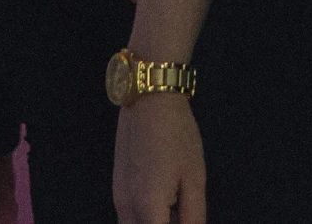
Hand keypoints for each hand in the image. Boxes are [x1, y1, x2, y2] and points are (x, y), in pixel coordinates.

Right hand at [113, 93, 205, 223]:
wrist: (149, 100)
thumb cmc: (177, 136)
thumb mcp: (194, 178)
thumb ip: (194, 216)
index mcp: (147, 208)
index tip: (187, 217)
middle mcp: (125, 209)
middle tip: (183, 213)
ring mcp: (118, 198)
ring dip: (156, 222)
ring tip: (178, 207)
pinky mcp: (117, 188)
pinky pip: (129, 216)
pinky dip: (147, 217)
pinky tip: (167, 201)